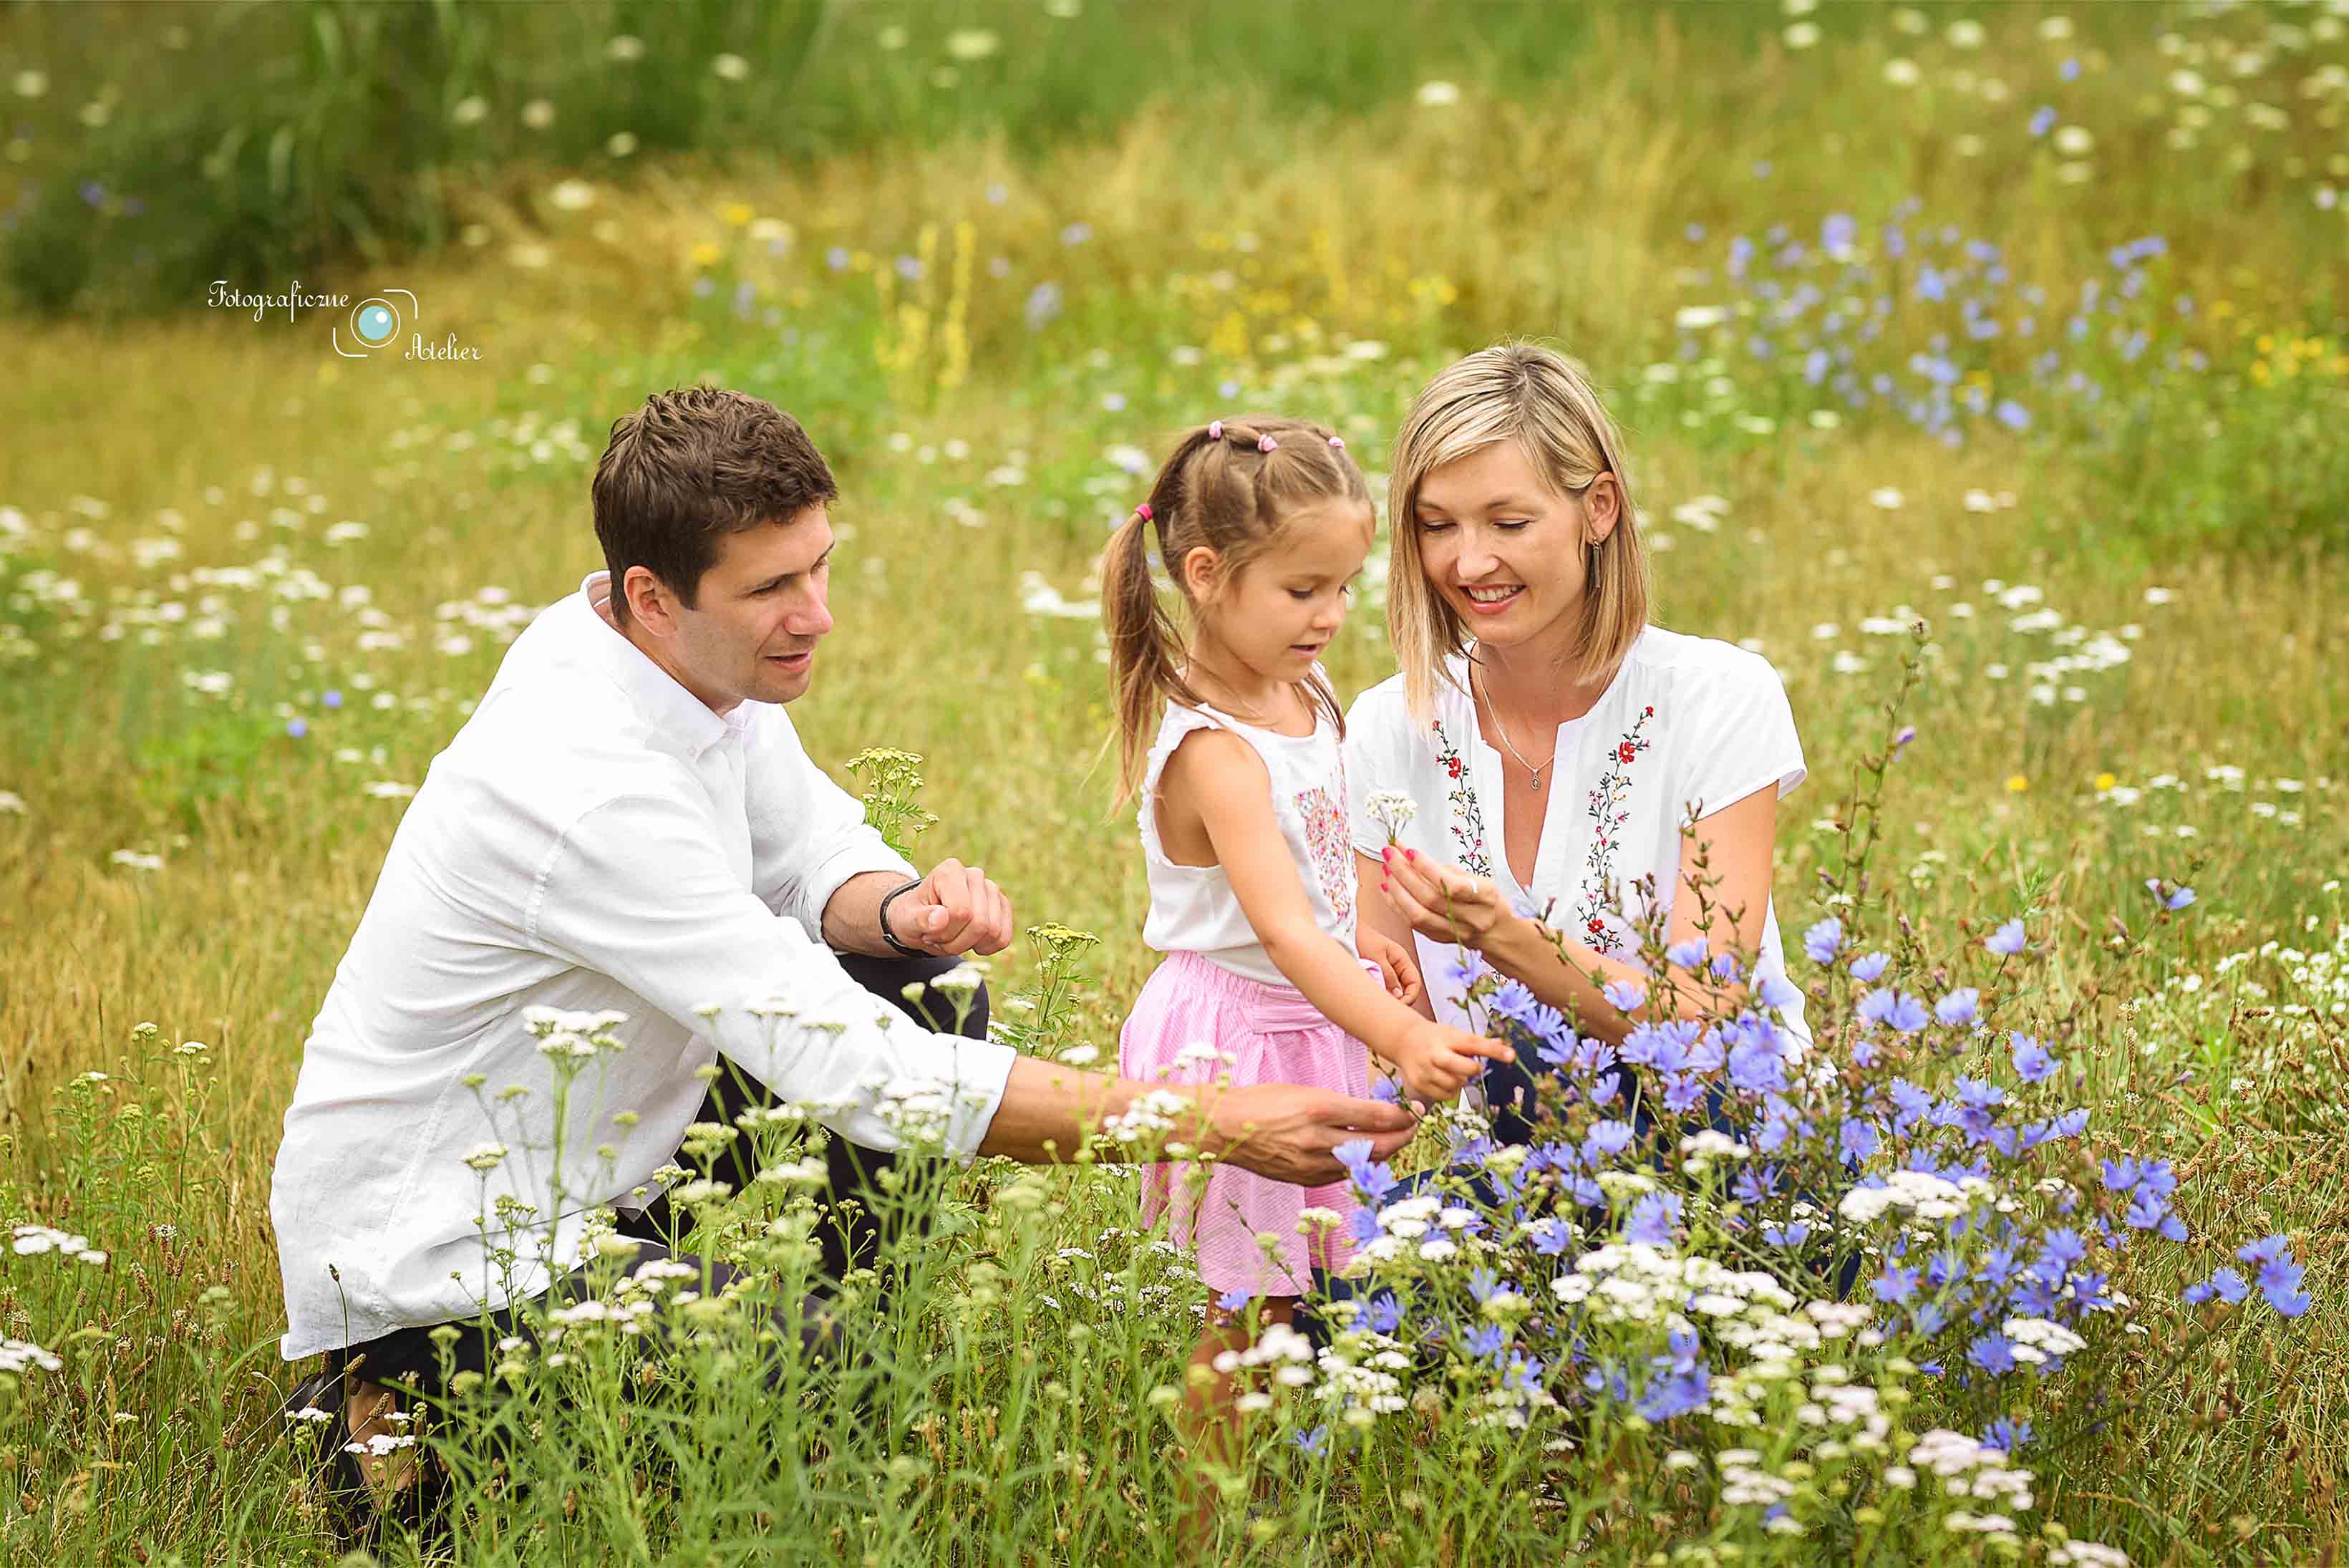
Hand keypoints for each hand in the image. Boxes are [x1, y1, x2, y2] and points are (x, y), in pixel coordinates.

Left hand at [888, 858, 1013, 956]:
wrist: (922, 920)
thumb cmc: (913, 916)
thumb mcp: (906, 920)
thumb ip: (920, 919)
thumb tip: (941, 917)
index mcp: (951, 871)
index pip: (961, 912)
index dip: (945, 932)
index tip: (929, 931)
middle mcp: (975, 875)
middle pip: (979, 923)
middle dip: (956, 942)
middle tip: (939, 938)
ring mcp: (992, 890)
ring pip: (993, 931)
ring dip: (969, 945)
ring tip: (952, 937)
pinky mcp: (1002, 906)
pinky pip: (1004, 937)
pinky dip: (986, 947)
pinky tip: (970, 941)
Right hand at [1204, 1084, 1415, 1183]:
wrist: (1224, 1128)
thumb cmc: (1261, 1101)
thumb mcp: (1303, 1091)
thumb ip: (1338, 1105)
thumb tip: (1374, 1113)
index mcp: (1318, 1108)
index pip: (1376, 1116)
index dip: (1402, 1116)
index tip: (1414, 1111)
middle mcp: (1318, 1138)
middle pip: (1377, 1144)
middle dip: (1402, 1137)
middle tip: (1413, 1128)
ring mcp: (1311, 1164)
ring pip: (1362, 1163)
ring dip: (1384, 1153)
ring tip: (1394, 1141)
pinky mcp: (1303, 1179)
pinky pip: (1341, 1174)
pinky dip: (1357, 1164)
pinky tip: (1363, 1155)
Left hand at [1359, 928, 1423, 1007]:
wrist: (1344, 931)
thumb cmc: (1361, 938)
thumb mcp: (1376, 957)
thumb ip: (1388, 976)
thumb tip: (1398, 995)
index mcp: (1401, 959)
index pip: (1415, 983)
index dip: (1410, 996)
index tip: (1399, 1005)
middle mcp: (1397, 967)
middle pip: (1406, 990)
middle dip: (1400, 1001)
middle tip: (1387, 1008)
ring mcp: (1387, 972)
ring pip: (1394, 992)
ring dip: (1389, 999)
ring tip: (1378, 1004)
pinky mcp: (1376, 976)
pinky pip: (1383, 990)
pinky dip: (1380, 995)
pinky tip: (1373, 999)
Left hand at [1379, 845, 1515, 948]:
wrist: (1496, 932)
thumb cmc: (1485, 899)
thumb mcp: (1476, 878)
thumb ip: (1444, 869)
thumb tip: (1409, 855)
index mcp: (1485, 898)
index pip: (1452, 884)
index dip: (1428, 868)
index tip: (1410, 851)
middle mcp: (1471, 918)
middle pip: (1430, 898)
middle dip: (1404, 873)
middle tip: (1390, 854)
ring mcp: (1453, 932)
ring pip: (1417, 914)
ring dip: (1396, 889)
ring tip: (1386, 869)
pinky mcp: (1438, 939)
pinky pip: (1411, 923)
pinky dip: (1396, 904)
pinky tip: (1388, 887)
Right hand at [1387, 1019, 1513, 1105]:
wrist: (1404, 1041)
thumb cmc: (1436, 1037)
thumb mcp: (1455, 1033)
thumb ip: (1479, 1043)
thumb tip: (1504, 1048)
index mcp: (1447, 1037)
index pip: (1474, 1044)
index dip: (1493, 1051)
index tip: (1511, 1056)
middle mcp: (1435, 1054)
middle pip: (1463, 1069)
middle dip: (1472, 1070)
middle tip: (1471, 1066)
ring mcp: (1426, 1070)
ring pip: (1455, 1085)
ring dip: (1460, 1081)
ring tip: (1453, 1070)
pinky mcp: (1420, 1084)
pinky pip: (1445, 1096)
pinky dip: (1450, 1090)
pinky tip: (1445, 1079)